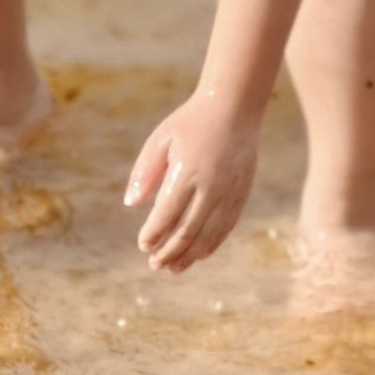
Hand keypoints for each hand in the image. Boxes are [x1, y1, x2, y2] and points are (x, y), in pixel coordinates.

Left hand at [124, 91, 262, 272]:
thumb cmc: (190, 122)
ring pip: (209, 233)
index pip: (167, 214)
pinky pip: (227, 226)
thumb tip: (131, 205)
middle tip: (154, 265)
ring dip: (190, 255)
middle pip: (188, 230)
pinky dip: (213, 243)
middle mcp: (211, 186)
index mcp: (187, 172)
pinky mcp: (243, 193)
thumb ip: (145, 172)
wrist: (234, 106)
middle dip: (169, 251)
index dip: (153, 234)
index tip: (143, 245)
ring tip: (174, 268)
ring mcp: (230, 191)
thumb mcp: (160, 139)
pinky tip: (200, 254)